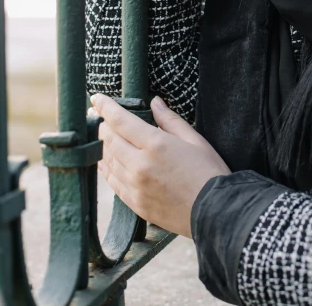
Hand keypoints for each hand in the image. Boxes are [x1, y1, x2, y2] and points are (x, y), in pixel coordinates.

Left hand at [89, 93, 230, 237]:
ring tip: (101, 136)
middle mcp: (140, 165)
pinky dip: (106, 168)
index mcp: (156, 145)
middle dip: (102, 125)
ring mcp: (135, 187)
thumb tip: (155, 102)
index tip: (96, 99)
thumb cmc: (209, 172)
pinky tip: (105, 161)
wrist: (215, 213)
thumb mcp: (194, 139)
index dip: (106, 107)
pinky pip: (112, 182)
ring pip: (107, 161)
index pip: (121, 121)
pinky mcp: (135, 204)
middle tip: (99, 116)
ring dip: (102, 146)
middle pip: (109, 140)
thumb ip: (170, 120)